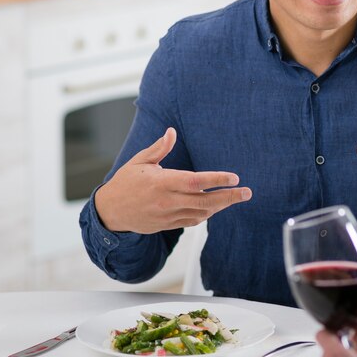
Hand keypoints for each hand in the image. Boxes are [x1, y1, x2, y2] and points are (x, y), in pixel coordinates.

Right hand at [94, 127, 251, 233]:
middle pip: (204, 201)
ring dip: (220, 206)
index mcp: (161, 182)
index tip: (234, 177)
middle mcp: (167, 201)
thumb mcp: (140, 161)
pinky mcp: (167, 225)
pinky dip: (206, 214)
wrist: (109, 212)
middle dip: (229, 197)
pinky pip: (192, 221)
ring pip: (201, 213)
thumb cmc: (126, 182)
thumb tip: (172, 132)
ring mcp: (167, 216)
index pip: (195, 181)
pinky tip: (215, 207)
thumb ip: (159, 148)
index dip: (217, 180)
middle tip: (247, 192)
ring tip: (236, 197)